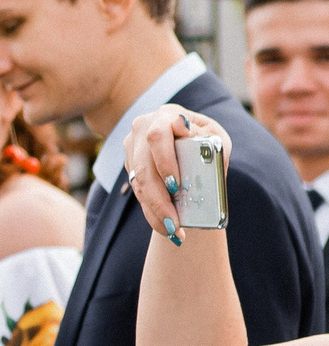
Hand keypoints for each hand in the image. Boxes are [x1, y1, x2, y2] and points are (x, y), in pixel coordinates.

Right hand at [123, 104, 227, 243]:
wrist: (193, 150)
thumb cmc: (208, 143)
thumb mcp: (215, 137)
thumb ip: (206, 138)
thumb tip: (184, 133)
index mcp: (166, 115)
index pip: (158, 137)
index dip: (164, 161)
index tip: (176, 186)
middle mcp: (142, 128)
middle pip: (144, 167)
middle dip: (159, 198)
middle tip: (174, 221)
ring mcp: (132, 147)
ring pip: (138, 182)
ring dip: (154, 209)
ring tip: (172, 230)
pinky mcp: (129, 165)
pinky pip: (137, 191)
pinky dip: (150, 211)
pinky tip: (163, 227)